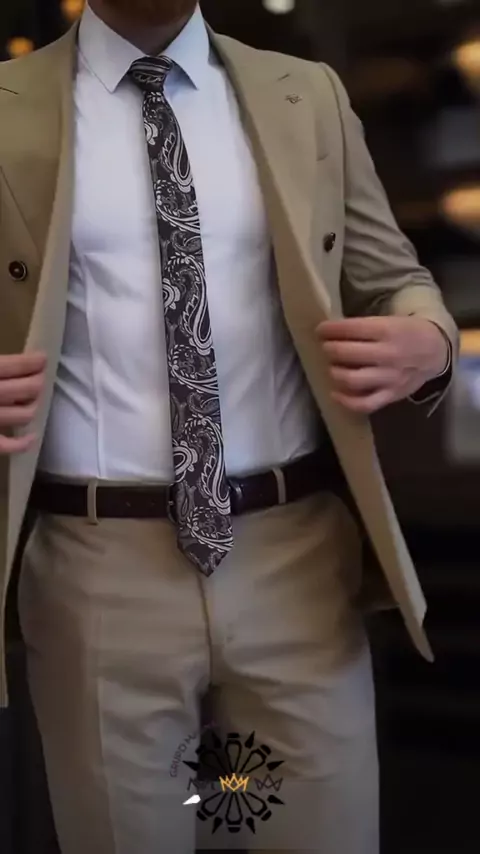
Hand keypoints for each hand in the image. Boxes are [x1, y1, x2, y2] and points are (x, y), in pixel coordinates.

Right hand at [0, 352, 46, 453]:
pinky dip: (22, 443)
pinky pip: (8, 445)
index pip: (13, 366)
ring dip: (32, 407)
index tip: (42, 359)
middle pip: (28, 388)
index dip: (31, 362)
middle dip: (37, 382)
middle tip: (39, 379)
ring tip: (32, 401)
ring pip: (25, 414)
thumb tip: (8, 365)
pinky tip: (31, 437)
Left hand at [317, 316, 448, 413]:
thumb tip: (330, 332)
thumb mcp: (390, 321)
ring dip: (335, 372)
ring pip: (352, 379)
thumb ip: (364, 327)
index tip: (320, 330)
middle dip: (329, 349)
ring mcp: (389, 378)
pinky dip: (346, 401)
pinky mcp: (391, 395)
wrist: (435, 352)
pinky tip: (335, 393)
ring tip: (332, 367)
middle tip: (325, 347)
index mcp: (388, 330)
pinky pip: (365, 404)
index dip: (330, 329)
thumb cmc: (406, 333)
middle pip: (347, 353)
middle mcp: (388, 355)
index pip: (351, 329)